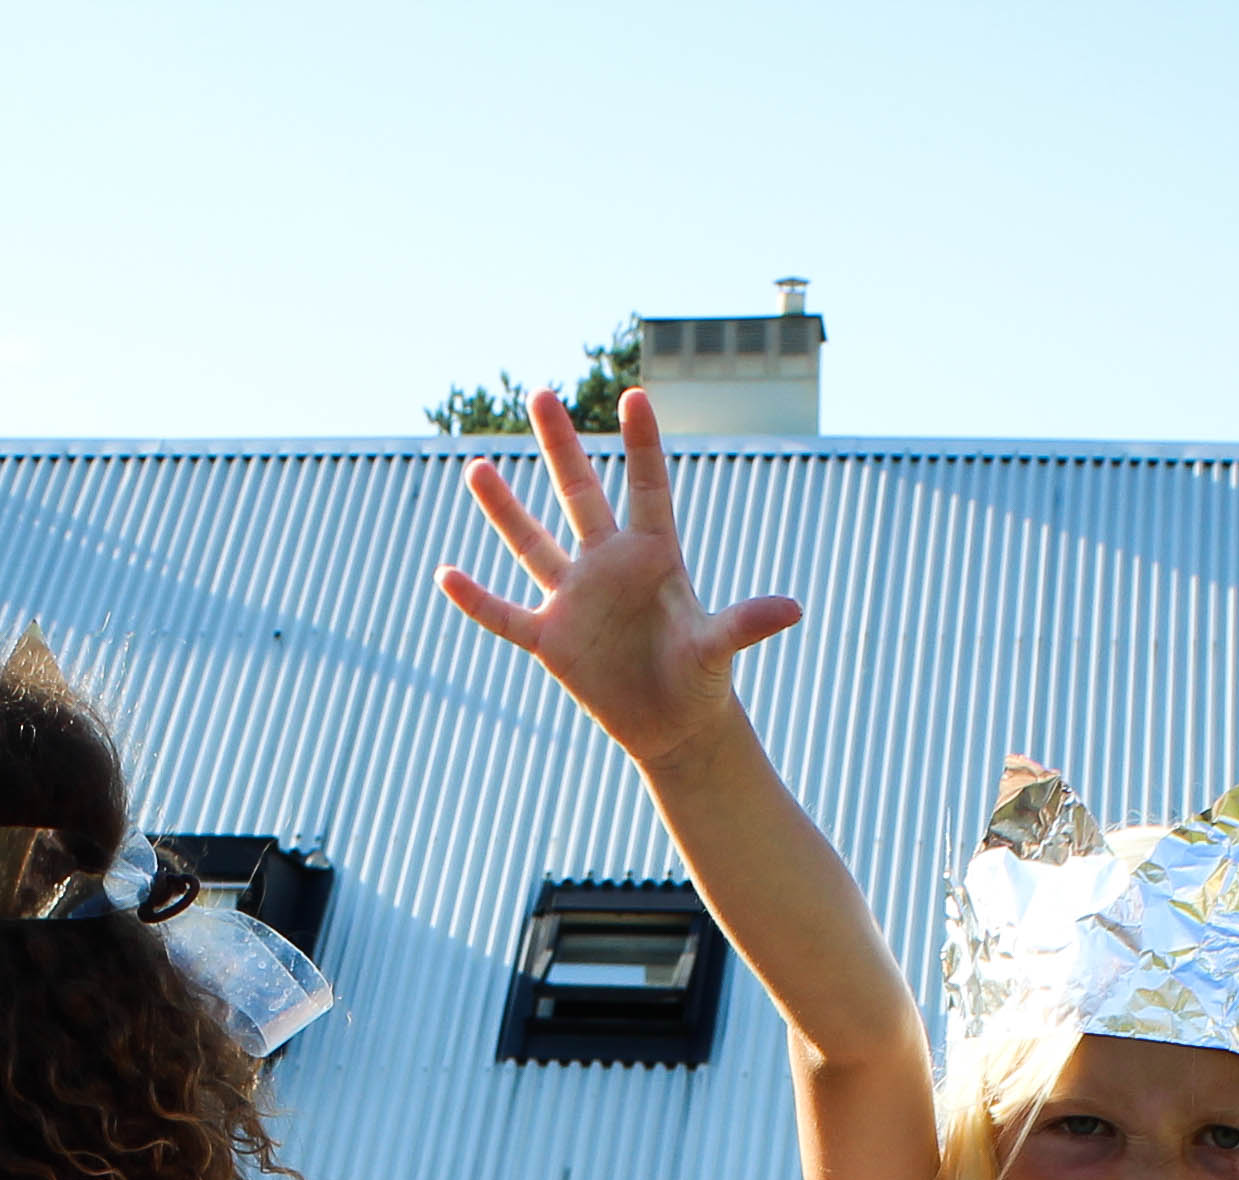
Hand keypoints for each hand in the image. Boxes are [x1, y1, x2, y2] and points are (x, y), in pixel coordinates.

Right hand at [439, 388, 804, 762]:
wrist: (673, 726)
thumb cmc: (701, 680)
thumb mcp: (719, 650)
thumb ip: (744, 624)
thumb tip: (792, 609)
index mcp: (654, 557)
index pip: (646, 488)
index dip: (642, 444)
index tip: (635, 395)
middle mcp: (609, 566)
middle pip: (579, 495)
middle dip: (560, 446)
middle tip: (540, 393)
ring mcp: (575, 599)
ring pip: (533, 544)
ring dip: (505, 509)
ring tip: (477, 467)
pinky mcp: (551, 639)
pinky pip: (506, 616)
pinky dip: (477, 600)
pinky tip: (446, 574)